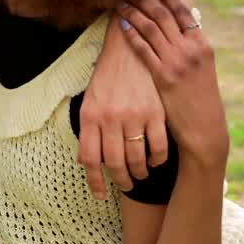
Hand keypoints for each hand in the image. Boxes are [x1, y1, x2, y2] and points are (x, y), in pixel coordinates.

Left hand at [80, 7, 168, 199]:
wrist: (128, 50)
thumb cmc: (106, 79)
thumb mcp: (90, 101)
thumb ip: (88, 130)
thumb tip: (86, 162)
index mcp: (90, 116)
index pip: (89, 158)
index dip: (95, 181)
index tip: (101, 194)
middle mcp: (110, 118)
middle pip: (114, 163)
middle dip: (121, 180)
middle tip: (126, 185)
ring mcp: (133, 115)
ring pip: (137, 158)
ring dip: (140, 173)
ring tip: (140, 175)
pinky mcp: (155, 112)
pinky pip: (158, 146)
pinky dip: (158, 159)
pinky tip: (156, 161)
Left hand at [118, 0, 229, 164]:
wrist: (205, 127)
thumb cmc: (202, 96)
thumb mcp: (204, 66)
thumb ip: (194, 44)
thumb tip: (190, 20)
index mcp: (203, 44)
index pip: (183, 13)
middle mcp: (192, 49)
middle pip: (165, 16)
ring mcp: (178, 62)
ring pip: (152, 29)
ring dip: (135, 12)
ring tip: (122, 2)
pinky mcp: (164, 76)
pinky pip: (144, 49)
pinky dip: (132, 34)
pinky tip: (123, 24)